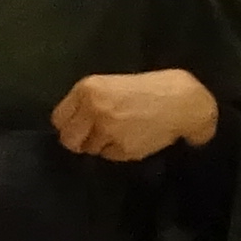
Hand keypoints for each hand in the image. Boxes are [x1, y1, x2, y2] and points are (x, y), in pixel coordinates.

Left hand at [52, 69, 219, 163]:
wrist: (182, 101)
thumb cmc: (148, 89)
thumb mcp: (111, 85)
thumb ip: (88, 102)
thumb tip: (70, 124)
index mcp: (88, 89)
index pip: (58, 119)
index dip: (68, 124)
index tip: (77, 126)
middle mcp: (94, 110)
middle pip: (68, 140)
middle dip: (79, 140)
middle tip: (94, 135)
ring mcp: (108, 131)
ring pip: (90, 149)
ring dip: (100, 145)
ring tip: (120, 131)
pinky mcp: (123, 149)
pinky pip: (109, 156)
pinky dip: (117, 151)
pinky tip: (132, 137)